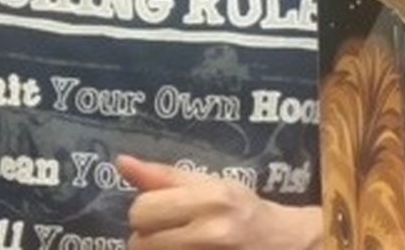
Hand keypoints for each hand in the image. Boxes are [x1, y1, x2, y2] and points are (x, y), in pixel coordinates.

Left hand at [118, 156, 320, 249]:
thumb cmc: (242, 209)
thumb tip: (121, 162)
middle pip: (140, 243)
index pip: (142, 211)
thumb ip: (164, 176)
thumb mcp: (210, 183)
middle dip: (148, 239)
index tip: (161, 213)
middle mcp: (211, 233)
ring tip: (179, 246)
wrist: (283, 245)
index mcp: (210, 199)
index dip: (146, 213)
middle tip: (171, 233)